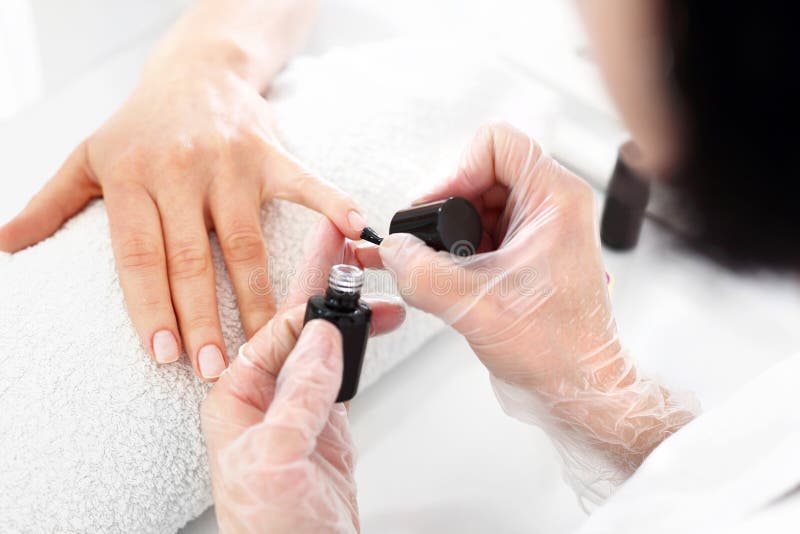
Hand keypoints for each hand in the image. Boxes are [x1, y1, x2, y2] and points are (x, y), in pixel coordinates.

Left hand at [0, 42, 365, 380]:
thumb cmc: (143, 123)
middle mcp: (179, 170)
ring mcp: (230, 162)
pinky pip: (304, 185)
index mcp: (131, 176)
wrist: (197, 70)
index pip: (139, 255)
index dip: (151, 307)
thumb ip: (51, 204)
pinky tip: (352, 233)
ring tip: (269, 339)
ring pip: (245, 242)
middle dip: (204, 319)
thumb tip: (5, 246)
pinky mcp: (271, 154)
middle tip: (216, 369)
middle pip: (193, 258)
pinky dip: (330, 206)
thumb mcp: (88, 157)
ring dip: (259, 295)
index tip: (164, 352)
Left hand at [202, 218, 403, 532]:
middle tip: (348, 237)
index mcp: (237, 396)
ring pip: (326, 342)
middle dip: (325, 282)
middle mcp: (266, 394)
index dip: (308, 293)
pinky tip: (372, 324)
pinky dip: (362, 343)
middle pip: (298, 324)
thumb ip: (300, 392)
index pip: (275, 328)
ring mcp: (299, 405)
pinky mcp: (327, 420)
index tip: (335, 260)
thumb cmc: (268, 530)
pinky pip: (343, 369)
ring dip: (352, 312)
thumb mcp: (276, 456)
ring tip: (377, 279)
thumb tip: (322, 337)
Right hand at [359, 122, 697, 501]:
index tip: (436, 207)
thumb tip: (391, 251)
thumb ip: (422, 273)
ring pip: (478, 203)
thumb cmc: (559, 349)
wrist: (577, 387)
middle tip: (430, 242)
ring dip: (451, 232)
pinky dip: (458, 250)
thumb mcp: (476, 307)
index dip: (456, 169)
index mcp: (556, 200)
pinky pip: (481, 231)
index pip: (497, 144)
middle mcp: (551, 207)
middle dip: (448, 207)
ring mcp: (538, 230)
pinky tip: (452, 278)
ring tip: (442, 266)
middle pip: (482, 172)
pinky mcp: (525, 253)